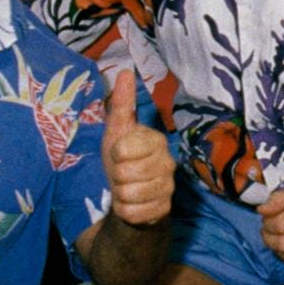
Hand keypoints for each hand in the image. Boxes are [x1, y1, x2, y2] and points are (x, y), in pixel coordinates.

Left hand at [103, 71, 171, 227]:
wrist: (130, 196)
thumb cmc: (122, 160)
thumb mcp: (116, 132)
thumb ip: (122, 104)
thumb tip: (125, 71)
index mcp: (156, 140)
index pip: (123, 148)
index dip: (115, 154)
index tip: (120, 154)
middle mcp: (167, 162)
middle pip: (125, 173)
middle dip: (117, 177)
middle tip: (123, 175)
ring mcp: (168, 187)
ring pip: (130, 194)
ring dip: (121, 195)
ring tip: (127, 189)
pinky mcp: (164, 210)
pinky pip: (134, 213)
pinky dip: (127, 211)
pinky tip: (134, 205)